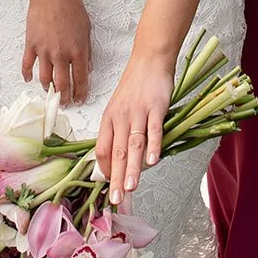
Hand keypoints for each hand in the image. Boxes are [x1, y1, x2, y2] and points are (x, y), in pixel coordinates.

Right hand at [22, 0, 91, 105]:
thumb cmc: (72, 7)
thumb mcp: (87, 28)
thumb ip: (88, 50)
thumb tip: (88, 67)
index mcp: (78, 51)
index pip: (81, 79)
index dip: (81, 93)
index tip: (80, 100)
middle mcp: (61, 54)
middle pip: (63, 84)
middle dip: (65, 97)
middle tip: (65, 102)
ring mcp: (44, 51)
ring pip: (45, 79)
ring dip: (48, 89)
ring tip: (50, 92)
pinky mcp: (31, 45)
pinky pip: (27, 65)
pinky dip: (27, 75)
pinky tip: (29, 79)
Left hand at [95, 50, 172, 202]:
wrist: (149, 59)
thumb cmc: (135, 85)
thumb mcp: (119, 108)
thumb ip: (119, 132)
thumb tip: (120, 160)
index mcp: (109, 119)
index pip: (102, 148)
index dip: (104, 169)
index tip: (109, 186)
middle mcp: (120, 117)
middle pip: (117, 152)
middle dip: (116, 178)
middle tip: (116, 198)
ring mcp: (138, 112)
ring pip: (133, 144)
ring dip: (132, 168)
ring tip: (131, 187)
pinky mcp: (156, 107)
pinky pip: (154, 129)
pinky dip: (153, 146)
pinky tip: (152, 161)